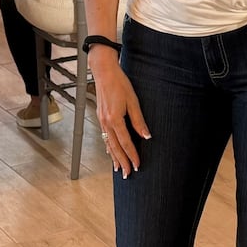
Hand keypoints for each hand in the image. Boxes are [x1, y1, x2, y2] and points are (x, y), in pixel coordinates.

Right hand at [90, 48, 148, 172]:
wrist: (104, 72)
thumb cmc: (120, 84)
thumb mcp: (133, 101)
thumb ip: (139, 121)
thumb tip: (146, 136)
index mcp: (115, 119)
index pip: (125, 142)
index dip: (132, 155)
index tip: (138, 165)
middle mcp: (106, 122)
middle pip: (115, 147)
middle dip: (122, 162)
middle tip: (128, 175)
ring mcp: (101, 120)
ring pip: (108, 144)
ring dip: (114, 157)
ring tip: (119, 169)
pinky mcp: (101, 117)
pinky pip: (104, 137)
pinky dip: (108, 147)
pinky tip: (111, 153)